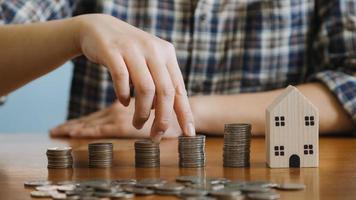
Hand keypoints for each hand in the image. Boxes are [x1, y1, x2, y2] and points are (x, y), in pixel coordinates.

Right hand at [72, 14, 194, 139]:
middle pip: (165, 91)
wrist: (99, 28)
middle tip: (156, 136)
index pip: (179, 88)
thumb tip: (160, 110)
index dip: (185, 113)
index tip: (188, 133)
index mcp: (167, 54)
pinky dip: (123, 95)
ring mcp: (133, 49)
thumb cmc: (127, 52)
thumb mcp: (149, 61)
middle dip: (162, 118)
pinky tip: (122, 102)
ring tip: (138, 123)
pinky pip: (122, 79)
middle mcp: (154, 50)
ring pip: (146, 89)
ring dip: (142, 112)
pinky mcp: (113, 51)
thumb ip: (159, 81)